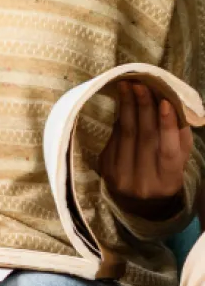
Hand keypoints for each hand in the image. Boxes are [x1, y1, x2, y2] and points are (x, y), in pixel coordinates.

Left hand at [99, 81, 192, 215]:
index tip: (165, 101)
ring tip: (127, 86)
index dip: (167, 126)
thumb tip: (173, 103)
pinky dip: (119, 119)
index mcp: (168, 181)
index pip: (168, 152)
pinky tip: (122, 102)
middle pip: (144, 138)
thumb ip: (179, 136)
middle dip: (143, 107)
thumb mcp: (179, 160)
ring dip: (126, 107)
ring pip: (126, 135)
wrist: (138, 202)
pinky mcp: (106, 170)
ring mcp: (122, 178)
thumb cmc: (164, 173)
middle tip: (141, 84)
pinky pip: (113, 139)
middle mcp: (144, 182)